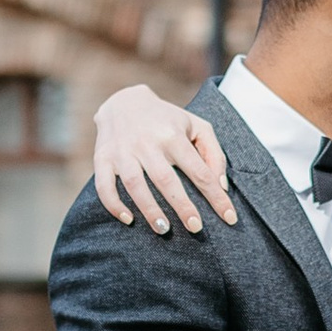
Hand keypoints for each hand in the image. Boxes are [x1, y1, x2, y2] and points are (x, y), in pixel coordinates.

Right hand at [93, 86, 235, 236]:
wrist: (124, 101)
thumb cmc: (167, 120)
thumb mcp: (196, 126)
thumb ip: (213, 154)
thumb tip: (220, 186)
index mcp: (173, 135)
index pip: (199, 171)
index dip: (216, 196)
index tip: (229, 218)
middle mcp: (147, 143)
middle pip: (166, 180)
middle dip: (182, 206)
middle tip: (196, 229)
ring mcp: (122, 150)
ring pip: (134, 184)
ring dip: (149, 209)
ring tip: (163, 229)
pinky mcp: (102, 157)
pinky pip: (103, 185)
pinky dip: (113, 204)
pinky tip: (128, 219)